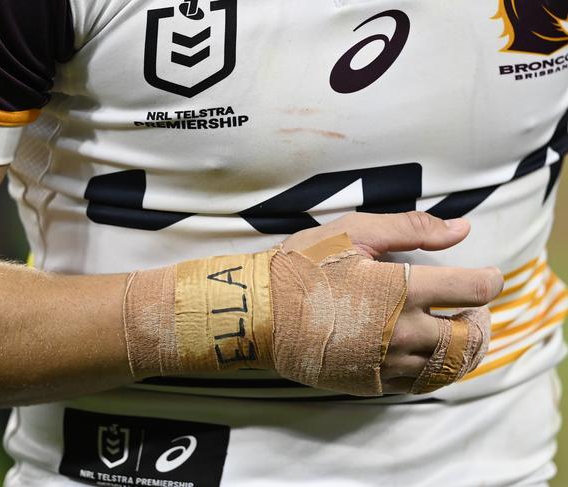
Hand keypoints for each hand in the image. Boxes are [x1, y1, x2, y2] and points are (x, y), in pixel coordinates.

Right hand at [282, 211, 503, 393]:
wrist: (260, 312)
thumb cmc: (303, 266)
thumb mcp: (353, 232)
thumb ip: (412, 228)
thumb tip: (462, 230)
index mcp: (403, 290)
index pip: (472, 289)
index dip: (489, 279)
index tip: (486, 275)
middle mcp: (402, 332)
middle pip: (469, 336)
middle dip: (480, 320)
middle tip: (471, 308)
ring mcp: (386, 362)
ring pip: (449, 366)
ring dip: (463, 348)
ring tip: (455, 331)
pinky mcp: (370, 381)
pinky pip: (418, 384)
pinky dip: (435, 369)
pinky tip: (426, 353)